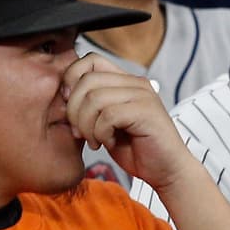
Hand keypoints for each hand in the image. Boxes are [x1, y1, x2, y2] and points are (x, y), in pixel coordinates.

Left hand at [62, 55, 188, 187]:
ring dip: (87, 126)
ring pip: (94, 98)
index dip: (71, 81)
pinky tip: (109, 142)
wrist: (166, 169)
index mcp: (126, 81)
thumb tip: (63, 94)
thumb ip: (91, 106)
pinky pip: (107, 116)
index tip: (70, 108)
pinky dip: (101, 134)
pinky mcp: (146, 111)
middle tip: (81, 133)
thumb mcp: (106, 123)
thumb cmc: (135, 148)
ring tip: (95, 140)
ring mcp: (142, 95)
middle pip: (87, 80)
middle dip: (74, 111)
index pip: (90, 60)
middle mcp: (135, 82)